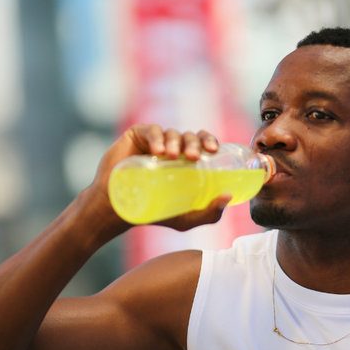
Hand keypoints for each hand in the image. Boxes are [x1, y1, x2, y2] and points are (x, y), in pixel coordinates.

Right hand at [85, 125, 223, 230]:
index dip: (209, 140)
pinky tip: (158, 151)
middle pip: (189, 136)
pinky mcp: (136, 137)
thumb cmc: (155, 213)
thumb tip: (228, 197)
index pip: (202, 143)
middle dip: (194, 142)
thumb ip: (209, 214)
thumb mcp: (186, 219)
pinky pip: (150, 131)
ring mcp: (154, 141)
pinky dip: (156, 138)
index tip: (214, 150)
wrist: (120, 211)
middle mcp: (172, 148)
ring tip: (172, 155)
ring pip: (171, 133)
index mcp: (186, 160)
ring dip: (176, 141)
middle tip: (193, 157)